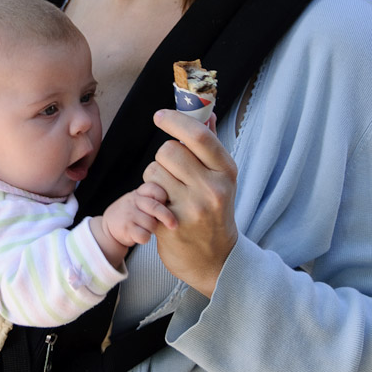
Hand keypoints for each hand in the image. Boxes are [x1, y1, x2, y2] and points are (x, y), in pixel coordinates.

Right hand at [92, 182, 175, 266]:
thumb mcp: (139, 200)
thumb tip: (179, 203)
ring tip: (148, 228)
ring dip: (153, 229)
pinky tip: (141, 235)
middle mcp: (133, 201)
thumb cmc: (131, 213)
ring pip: (151, 224)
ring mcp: (128, 215)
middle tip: (174, 224)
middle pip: (155, 207)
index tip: (166, 204)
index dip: (163, 196)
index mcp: (138, 192)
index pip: (155, 188)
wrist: (109, 226)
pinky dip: (145, 238)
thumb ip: (153, 198)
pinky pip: (144, 235)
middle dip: (167, 217)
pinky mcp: (126, 229)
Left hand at [143, 110, 237, 295]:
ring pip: (153, 171)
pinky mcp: (170, 223)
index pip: (198, 136)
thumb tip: (206, 112)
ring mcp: (191, 207)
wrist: (215, 260)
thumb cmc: (215, 212)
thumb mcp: (221, 179)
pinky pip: (145, 194)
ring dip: (153, 178)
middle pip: (169, 150)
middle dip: (164, 157)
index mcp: (226, 172)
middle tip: (171, 171)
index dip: (175, 120)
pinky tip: (161, 206)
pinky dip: (147, 196)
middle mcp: (212, 188)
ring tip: (168, 192)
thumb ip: (211, 146)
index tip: (159, 116)